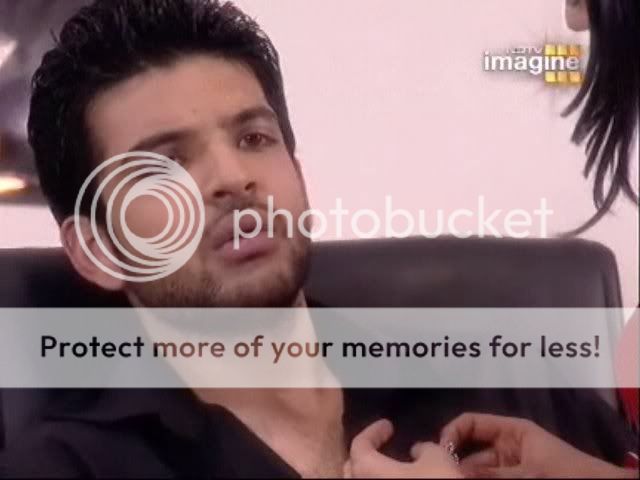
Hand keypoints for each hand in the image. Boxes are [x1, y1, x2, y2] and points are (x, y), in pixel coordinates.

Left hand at [345, 419, 462, 477]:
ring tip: (392, 468)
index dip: (373, 432)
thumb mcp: (437, 458)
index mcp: (366, 468)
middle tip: (383, 447)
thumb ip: (424, 448)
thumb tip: (419, 449)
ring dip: (374, 474)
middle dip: (367, 455)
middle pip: (354, 468)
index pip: (359, 444)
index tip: (387, 426)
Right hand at [440, 413, 635, 477]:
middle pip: (469, 450)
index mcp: (511, 430)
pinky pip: (487, 479)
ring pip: (476, 469)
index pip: (470, 423)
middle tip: (440, 473)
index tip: (439, 452)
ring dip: (463, 473)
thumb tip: (453, 471)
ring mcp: (508, 467)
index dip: (452, 433)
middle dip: (454, 461)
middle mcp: (505, 446)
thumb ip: (490, 474)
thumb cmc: (566, 474)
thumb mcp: (527, 472)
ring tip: (449, 478)